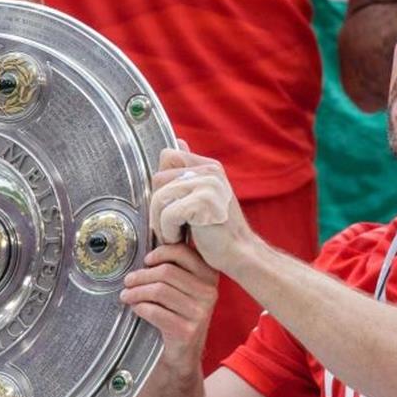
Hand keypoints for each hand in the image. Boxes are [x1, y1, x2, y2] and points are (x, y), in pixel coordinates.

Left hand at [120, 243, 217, 367]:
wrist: (184, 353)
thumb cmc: (178, 314)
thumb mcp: (183, 289)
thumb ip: (173, 269)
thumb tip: (147, 252)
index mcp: (210, 276)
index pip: (183, 252)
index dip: (161, 253)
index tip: (146, 260)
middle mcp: (209, 292)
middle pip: (166, 272)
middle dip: (141, 276)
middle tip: (128, 281)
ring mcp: (200, 312)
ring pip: (159, 291)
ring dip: (136, 292)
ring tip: (126, 295)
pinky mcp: (187, 330)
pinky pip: (155, 312)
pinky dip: (141, 308)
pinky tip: (136, 308)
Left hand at [148, 145, 252, 272]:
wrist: (239, 254)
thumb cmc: (218, 231)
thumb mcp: (202, 196)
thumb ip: (188, 171)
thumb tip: (178, 142)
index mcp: (209, 166)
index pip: (168, 156)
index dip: (161, 184)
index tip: (170, 205)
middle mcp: (209, 171)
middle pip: (158, 178)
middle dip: (157, 207)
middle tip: (173, 225)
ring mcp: (208, 184)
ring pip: (159, 198)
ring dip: (161, 223)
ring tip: (177, 234)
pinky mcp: (203, 202)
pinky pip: (167, 214)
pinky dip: (169, 232)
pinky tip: (181, 239)